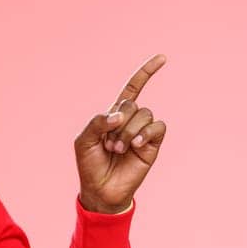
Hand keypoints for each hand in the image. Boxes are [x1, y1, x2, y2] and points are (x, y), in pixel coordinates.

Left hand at [75, 53, 169, 213]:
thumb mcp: (84, 140)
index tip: (162, 58)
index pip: (133, 87)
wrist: (101, 189)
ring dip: (129, 131)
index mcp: (114, 114)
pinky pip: (158, 127)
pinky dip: (145, 133)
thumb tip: (120, 114)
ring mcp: (143, 132)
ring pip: (145, 114)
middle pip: (133, 103)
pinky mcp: (153, 145)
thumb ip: (97, 122)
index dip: (146, 72)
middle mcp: (131, 120)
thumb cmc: (90, 165)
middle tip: (109, 144)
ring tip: (118, 149)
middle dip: (119, 122)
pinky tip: (135, 146)